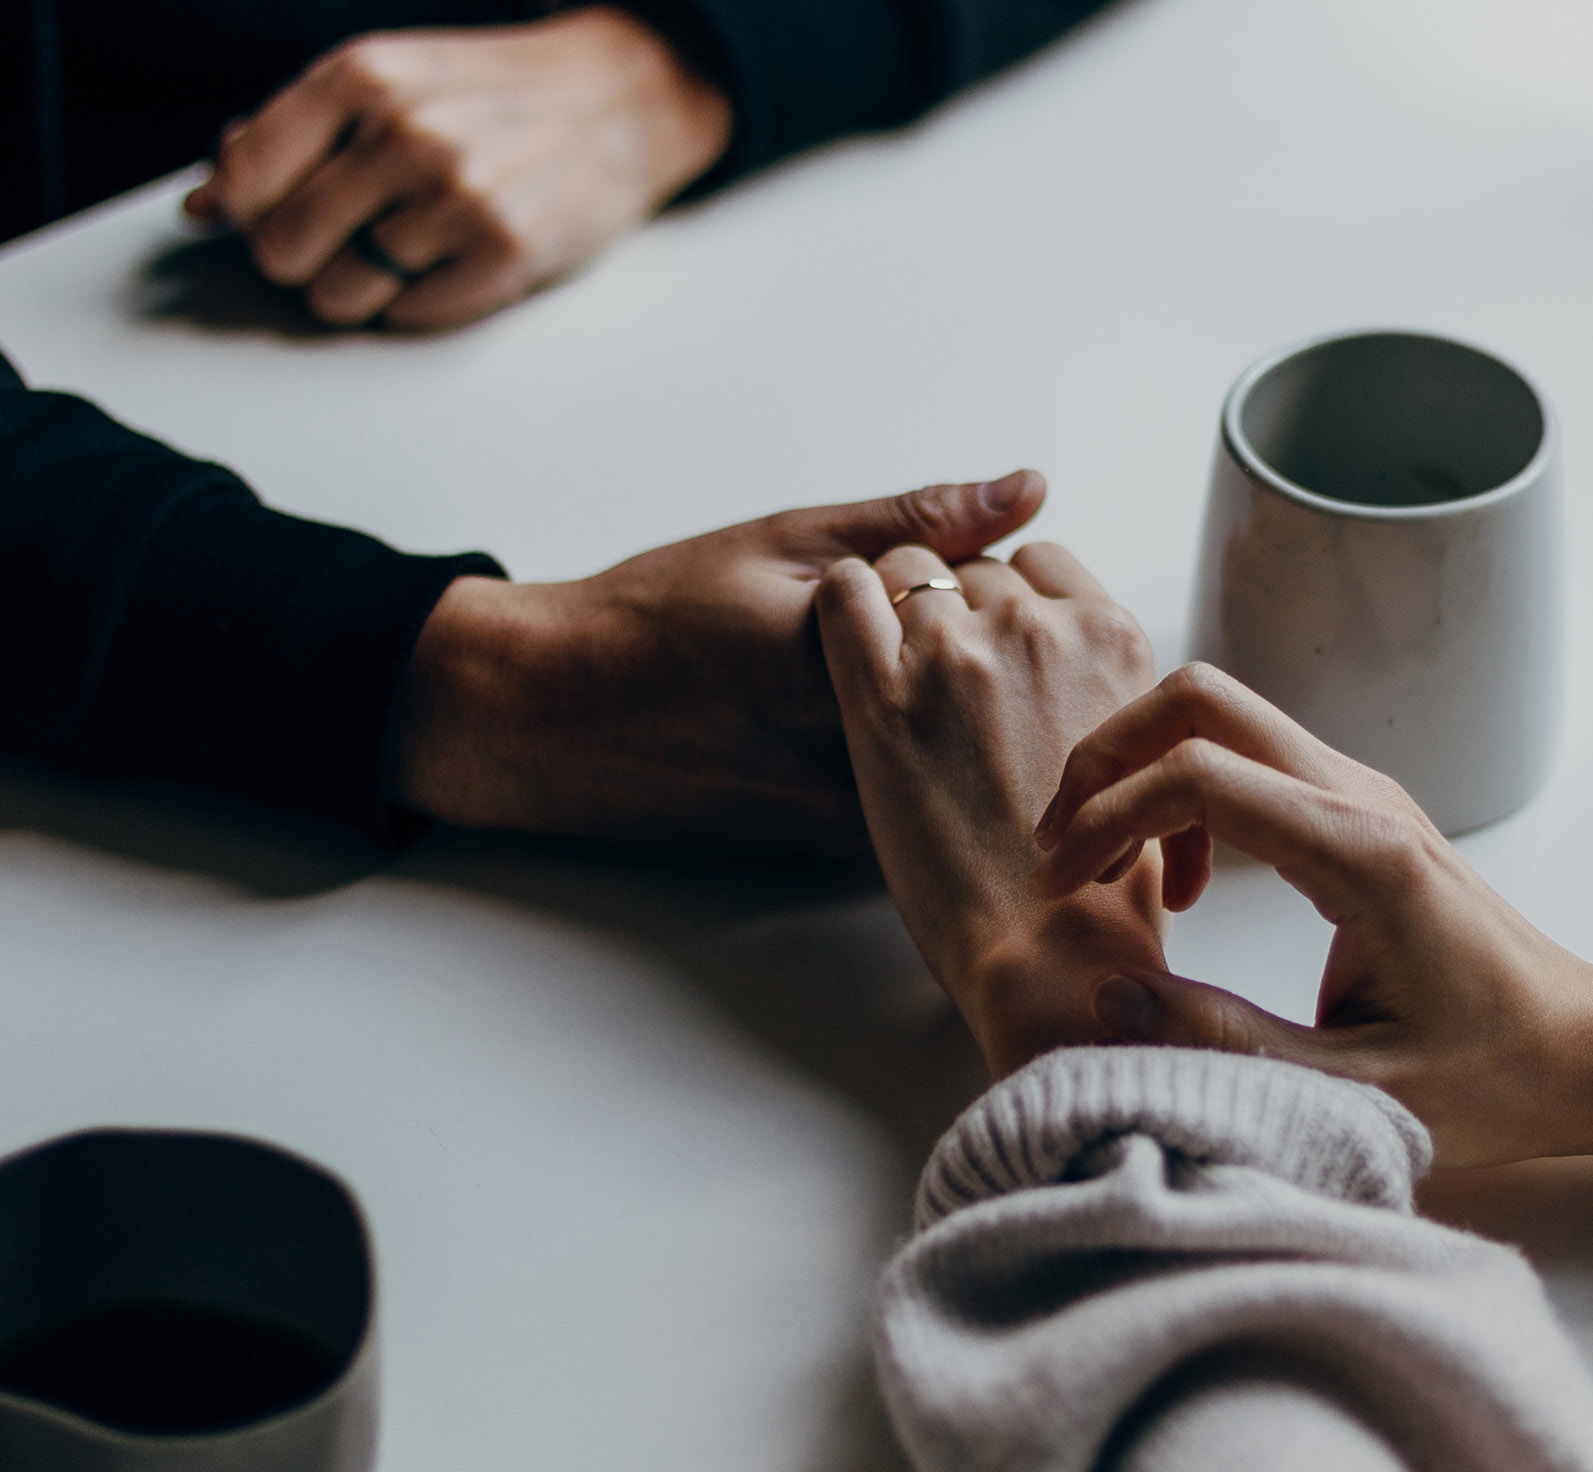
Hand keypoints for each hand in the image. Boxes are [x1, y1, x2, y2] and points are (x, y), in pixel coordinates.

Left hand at [185, 6, 730, 329]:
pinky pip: (407, 316)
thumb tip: (203, 204)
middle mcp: (404, 135)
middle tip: (348, 240)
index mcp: (360, 77)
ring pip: (340, 296)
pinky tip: (451, 263)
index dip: (247, 213)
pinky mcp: (504, 255)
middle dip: (304, 259)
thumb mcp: (388, 81)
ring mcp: (457, 198)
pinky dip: (418, 302)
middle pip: (282, 251)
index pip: (243, 180)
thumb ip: (291, 135)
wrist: (620, 99)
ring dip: (362, 288)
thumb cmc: (493, 96)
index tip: (273, 215)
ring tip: (407, 251)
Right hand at [388, 472, 1046, 855]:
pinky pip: (915, 795)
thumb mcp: (786, 541)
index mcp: (854, 665)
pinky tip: (839, 723)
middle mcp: (861, 756)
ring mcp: (851, 815)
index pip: (993, 623)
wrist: (553, 720)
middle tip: (910, 618)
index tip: (932, 572)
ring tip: (861, 675)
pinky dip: (913, 759)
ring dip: (951, 715)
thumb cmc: (657, 618)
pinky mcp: (836, 850)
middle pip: (988, 700)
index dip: (979, 589)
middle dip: (976, 655)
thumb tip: (1027, 489)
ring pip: (956, 756)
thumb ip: (915, 521)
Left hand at [815, 543, 1164, 1077]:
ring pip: (908, 568)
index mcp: (1111, 638)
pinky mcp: (882, 692)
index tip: (992, 645)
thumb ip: (1106, 691)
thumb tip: (1075, 676)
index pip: (1042, 562)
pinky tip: (846, 650)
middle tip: (939, 683)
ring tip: (894, 678)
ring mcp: (959, 652)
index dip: (1008, 598)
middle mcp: (1039, 628)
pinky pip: (844, 590)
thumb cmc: (1100, 882)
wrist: (1050, 950)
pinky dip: (842, 604)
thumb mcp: (1140, 756)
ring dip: (896, 609)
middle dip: (953, 610)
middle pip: (974, 568)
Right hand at [1032, 664, 1592, 1167]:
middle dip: (1107, 756)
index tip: (1062, 886)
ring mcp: (1363, 792)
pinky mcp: (1359, 808)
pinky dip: (1185, 793)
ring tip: (1108, 871)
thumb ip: (1225, 1044)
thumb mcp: (1354, 1092)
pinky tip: (1183, 885)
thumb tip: (1108, 999)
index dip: (1106, 817)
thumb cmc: (1494, 1077)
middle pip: (1202, 698)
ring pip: (1221, 715)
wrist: (1587, 1048)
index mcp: (1361, 855)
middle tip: (1063, 850)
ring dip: (1142, 771)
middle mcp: (1361, 797)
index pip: (1199, 774)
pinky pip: (1248, 758)